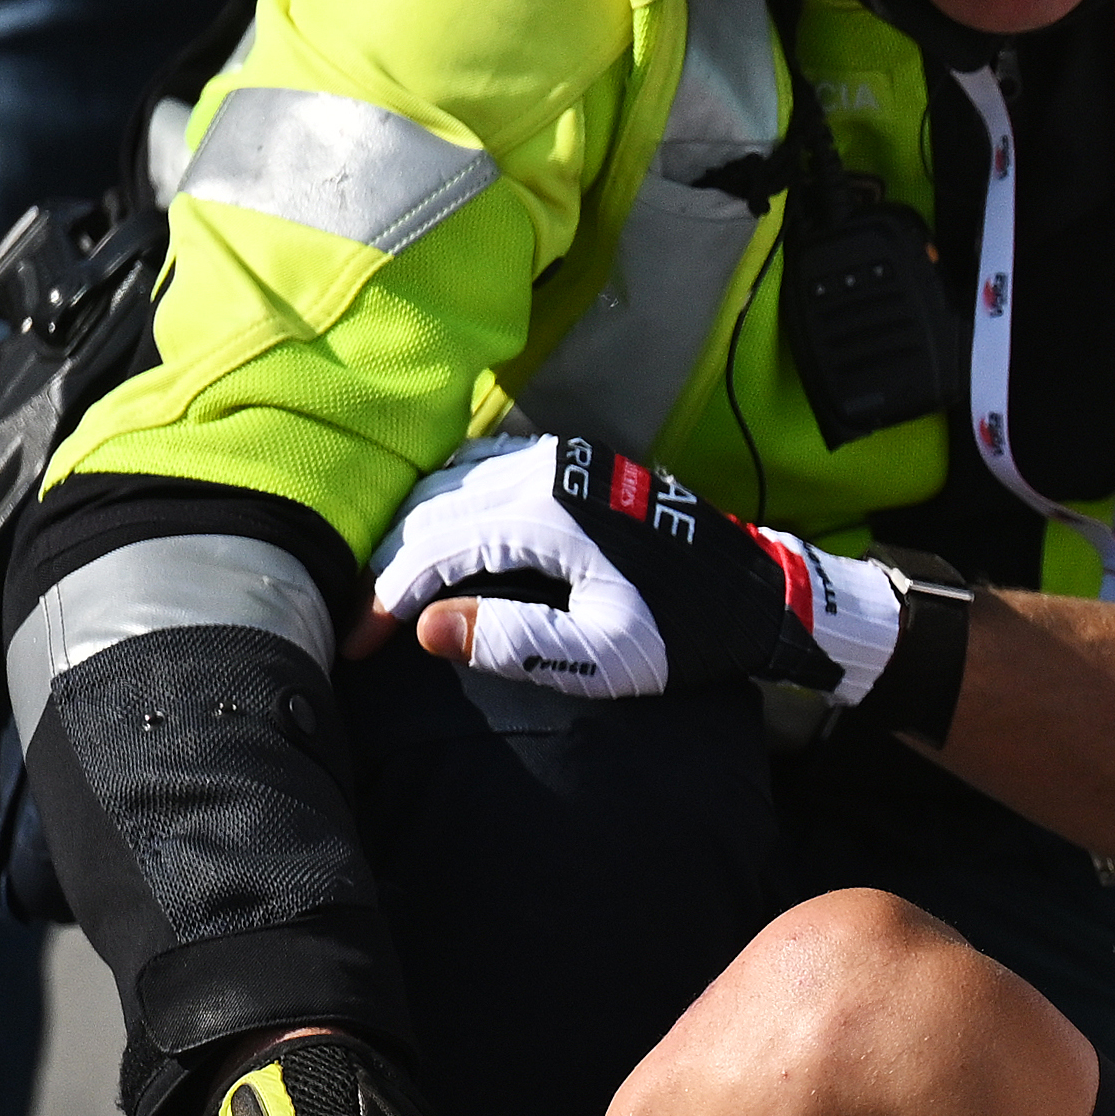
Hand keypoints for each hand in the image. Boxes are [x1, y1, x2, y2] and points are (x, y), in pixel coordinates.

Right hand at [370, 435, 898, 704]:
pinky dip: (445, 505)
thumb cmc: (684, 634)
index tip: (357, 643)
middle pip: (430, 510)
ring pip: (450, 483)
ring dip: (411, 532)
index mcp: (546, 516)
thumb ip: (513, 640)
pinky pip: (483, 470)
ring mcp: (561, 460)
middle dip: (385, 566)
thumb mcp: (602, 655)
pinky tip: (434, 540)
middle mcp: (546, 471)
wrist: (757, 593)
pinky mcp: (575, 464)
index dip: (383, 598)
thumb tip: (423, 625)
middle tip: (359, 621)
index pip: (432, 551)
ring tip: (387, 587)